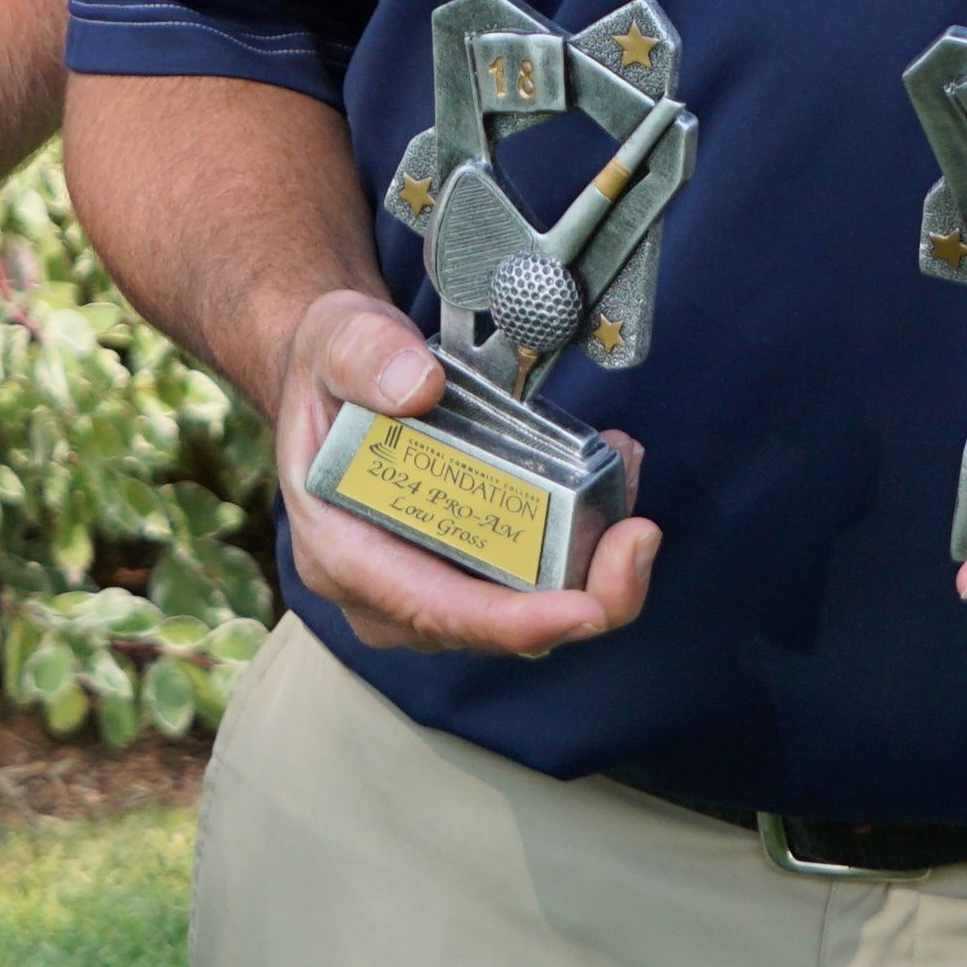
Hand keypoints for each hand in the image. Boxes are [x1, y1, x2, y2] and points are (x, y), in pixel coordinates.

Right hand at [270, 288, 656, 659]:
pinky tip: (613, 471)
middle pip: (497, 628)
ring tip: (625, 466)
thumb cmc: (329, 371)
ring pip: (529, 607)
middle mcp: (385, 592)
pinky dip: (584, 536)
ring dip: (592, 558)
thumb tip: (417, 387)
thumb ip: (364, 354)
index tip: (585, 609)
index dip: (512, 621)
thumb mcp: (333, 338)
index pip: (432, 609)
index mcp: (341, 551)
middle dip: (584, 591)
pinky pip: (537, 579)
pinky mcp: (468, 572)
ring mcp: (429, 589)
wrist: (335, 377)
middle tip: (637, 532)